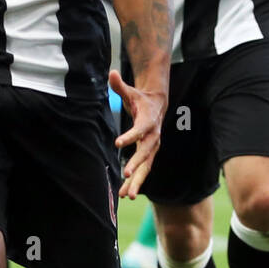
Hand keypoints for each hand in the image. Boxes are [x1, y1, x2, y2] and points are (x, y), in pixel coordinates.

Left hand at [109, 69, 165, 198]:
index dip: (130, 136)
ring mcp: (152, 148)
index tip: (117, 143)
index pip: (140, 130)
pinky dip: (135, 182)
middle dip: (137, 164)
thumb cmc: (141, 99)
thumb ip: (120, 85)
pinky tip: (125, 194)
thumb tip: (111, 72)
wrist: (157, 106)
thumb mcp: (131, 92)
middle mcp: (153, 137)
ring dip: (137, 181)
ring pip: (146, 167)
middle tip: (126, 175)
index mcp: (149, 121)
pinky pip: (143, 170)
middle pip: (146, 153)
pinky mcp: (149, 155)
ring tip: (127, 195)